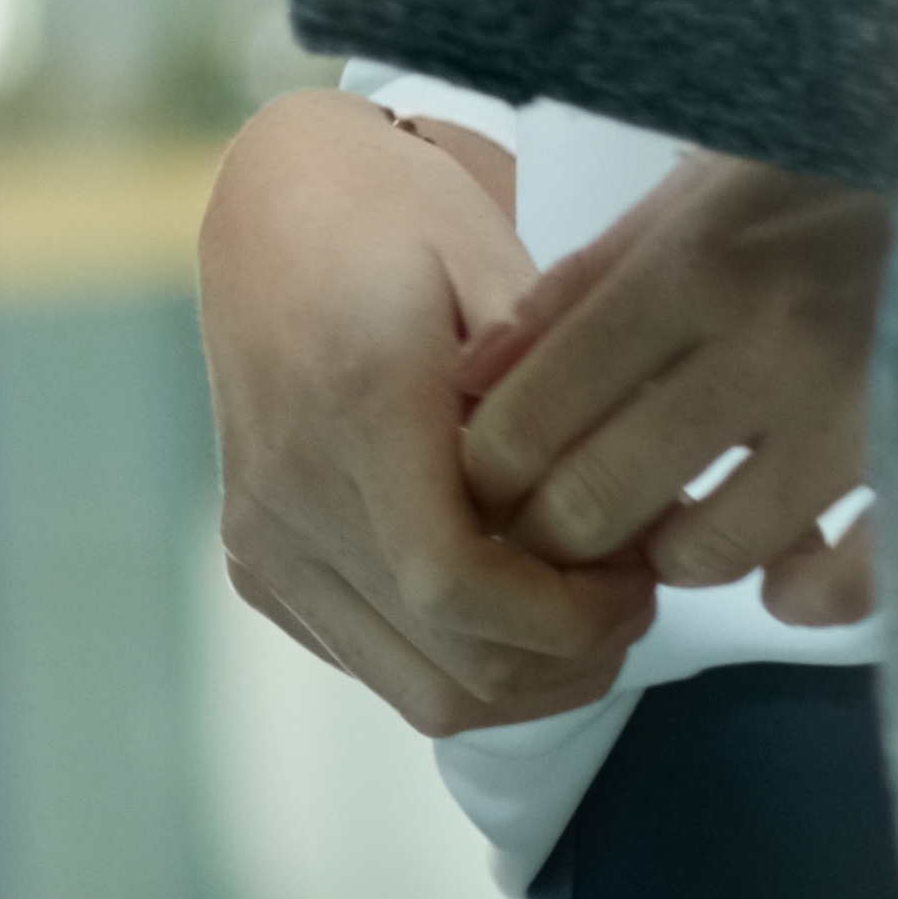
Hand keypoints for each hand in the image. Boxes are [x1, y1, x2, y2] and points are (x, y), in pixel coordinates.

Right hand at [198, 91, 648, 736]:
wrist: (274, 207)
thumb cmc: (395, 216)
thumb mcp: (492, 258)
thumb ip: (558, 380)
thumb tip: (632, 503)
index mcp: (352, 406)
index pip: (455, 586)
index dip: (567, 618)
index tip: (637, 573)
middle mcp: (289, 491)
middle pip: (452, 663)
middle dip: (571, 657)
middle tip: (634, 591)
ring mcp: (265, 538)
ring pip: (421, 691)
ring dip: (527, 677)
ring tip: (583, 604)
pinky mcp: (260, 564)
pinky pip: (379, 665)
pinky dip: (464, 660)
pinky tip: (512, 596)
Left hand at [456, 151, 893, 615]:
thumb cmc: (827, 169)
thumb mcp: (692, 190)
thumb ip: (582, 286)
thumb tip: (477, 380)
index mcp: (690, 266)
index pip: (532, 414)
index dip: (486, 475)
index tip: (486, 486)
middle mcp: (766, 342)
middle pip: (603, 498)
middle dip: (560, 535)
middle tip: (560, 529)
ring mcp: (858, 407)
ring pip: (715, 549)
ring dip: (675, 556)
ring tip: (671, 527)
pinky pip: (855, 574)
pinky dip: (808, 594)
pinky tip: (786, 582)